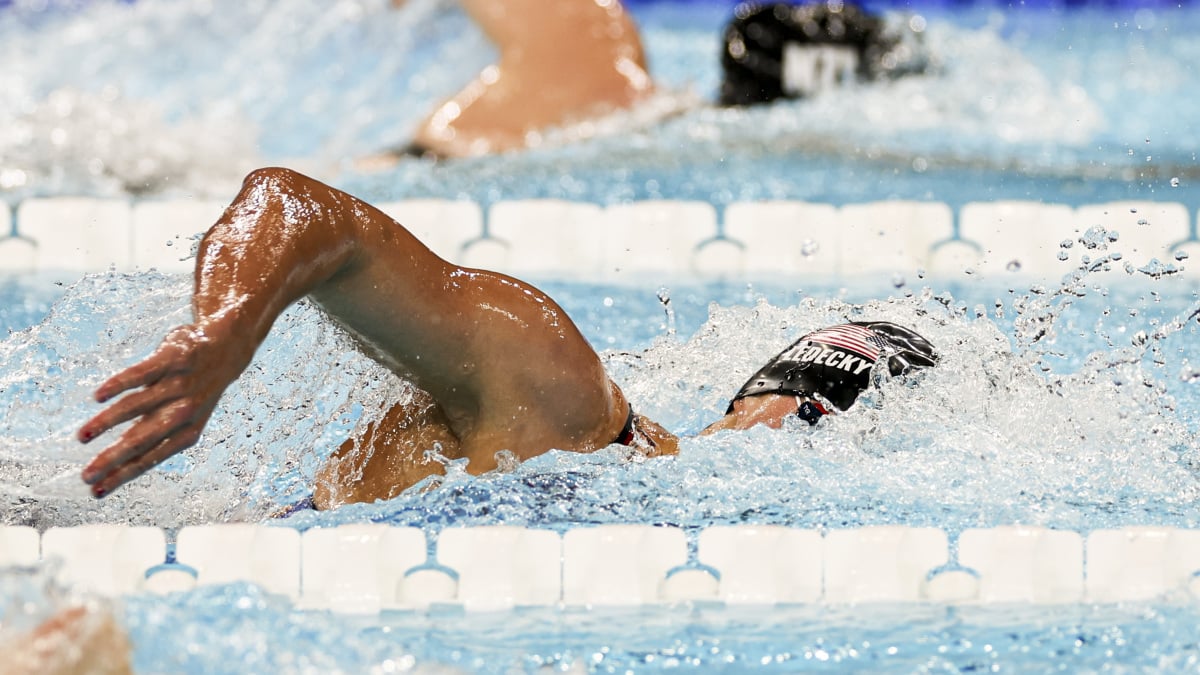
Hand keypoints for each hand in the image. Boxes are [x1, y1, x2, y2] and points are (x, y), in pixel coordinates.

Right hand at [78, 324, 246, 497]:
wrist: (229, 348)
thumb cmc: (194, 390)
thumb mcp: (182, 417)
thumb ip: (153, 433)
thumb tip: (116, 460)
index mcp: (188, 433)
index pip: (150, 459)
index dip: (122, 475)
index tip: (96, 491)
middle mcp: (184, 412)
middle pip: (141, 439)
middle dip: (111, 460)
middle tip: (85, 476)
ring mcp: (179, 385)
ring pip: (135, 406)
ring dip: (106, 422)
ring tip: (83, 436)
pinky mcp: (173, 359)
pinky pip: (141, 374)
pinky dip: (118, 385)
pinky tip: (98, 396)